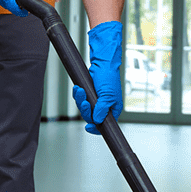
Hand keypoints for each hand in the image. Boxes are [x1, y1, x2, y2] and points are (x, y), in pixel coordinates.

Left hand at [72, 20, 122, 134]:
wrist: (103, 63)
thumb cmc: (109, 78)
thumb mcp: (107, 96)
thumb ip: (102, 109)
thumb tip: (96, 120)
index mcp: (112, 109)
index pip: (104, 124)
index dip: (96, 127)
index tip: (89, 127)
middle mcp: (104, 106)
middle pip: (91, 117)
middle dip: (86, 110)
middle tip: (85, 102)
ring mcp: (96, 100)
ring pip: (85, 108)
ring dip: (80, 100)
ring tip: (80, 90)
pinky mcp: (89, 94)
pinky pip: (81, 99)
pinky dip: (78, 95)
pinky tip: (78, 88)